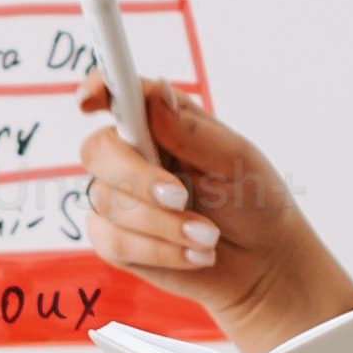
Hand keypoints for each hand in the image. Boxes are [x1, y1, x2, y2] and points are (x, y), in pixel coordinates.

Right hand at [78, 80, 352, 350]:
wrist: (263, 262)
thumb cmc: (254, 200)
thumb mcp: (235, 160)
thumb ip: (191, 131)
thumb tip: (157, 94)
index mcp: (159, 123)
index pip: (115, 95)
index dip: (96, 90)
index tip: (90, 100)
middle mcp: (132, 155)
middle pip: (97, 150)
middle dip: (137, 177)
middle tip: (181, 197)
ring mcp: (119, 199)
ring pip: (108, 202)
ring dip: (163, 225)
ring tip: (208, 236)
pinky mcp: (117, 242)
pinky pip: (114, 243)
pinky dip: (159, 251)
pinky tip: (193, 254)